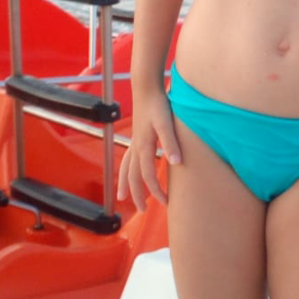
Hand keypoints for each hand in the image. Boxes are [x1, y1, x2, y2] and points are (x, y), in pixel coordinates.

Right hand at [118, 86, 179, 209]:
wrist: (146, 87)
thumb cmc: (159, 103)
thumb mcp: (168, 122)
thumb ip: (171, 142)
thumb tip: (176, 163)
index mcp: (144, 146)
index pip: (147, 176)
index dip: (155, 191)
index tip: (165, 202)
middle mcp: (136, 146)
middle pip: (132, 176)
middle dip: (137, 194)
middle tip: (142, 211)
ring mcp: (134, 141)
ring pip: (126, 168)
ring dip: (125, 184)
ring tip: (123, 197)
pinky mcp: (136, 136)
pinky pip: (128, 159)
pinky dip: (126, 170)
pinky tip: (129, 172)